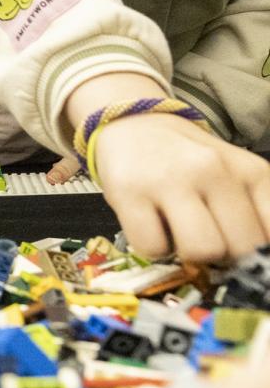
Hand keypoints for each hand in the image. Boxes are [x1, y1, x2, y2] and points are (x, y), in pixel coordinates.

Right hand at [92, 113, 269, 263]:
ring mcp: (171, 179)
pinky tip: (151, 228)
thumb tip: (257, 264)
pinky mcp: (129, 191)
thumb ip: (256, 213)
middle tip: (208, 241)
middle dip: (225, 257)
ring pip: (202, 250)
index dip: (257, 253)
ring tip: (180, 236)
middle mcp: (215, 171)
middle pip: (241, 248)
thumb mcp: (238, 176)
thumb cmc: (191, 162)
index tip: (239, 246)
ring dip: (190, 255)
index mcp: (251, 172)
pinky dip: (153, 248)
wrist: (136, 123)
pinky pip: (152, 247)